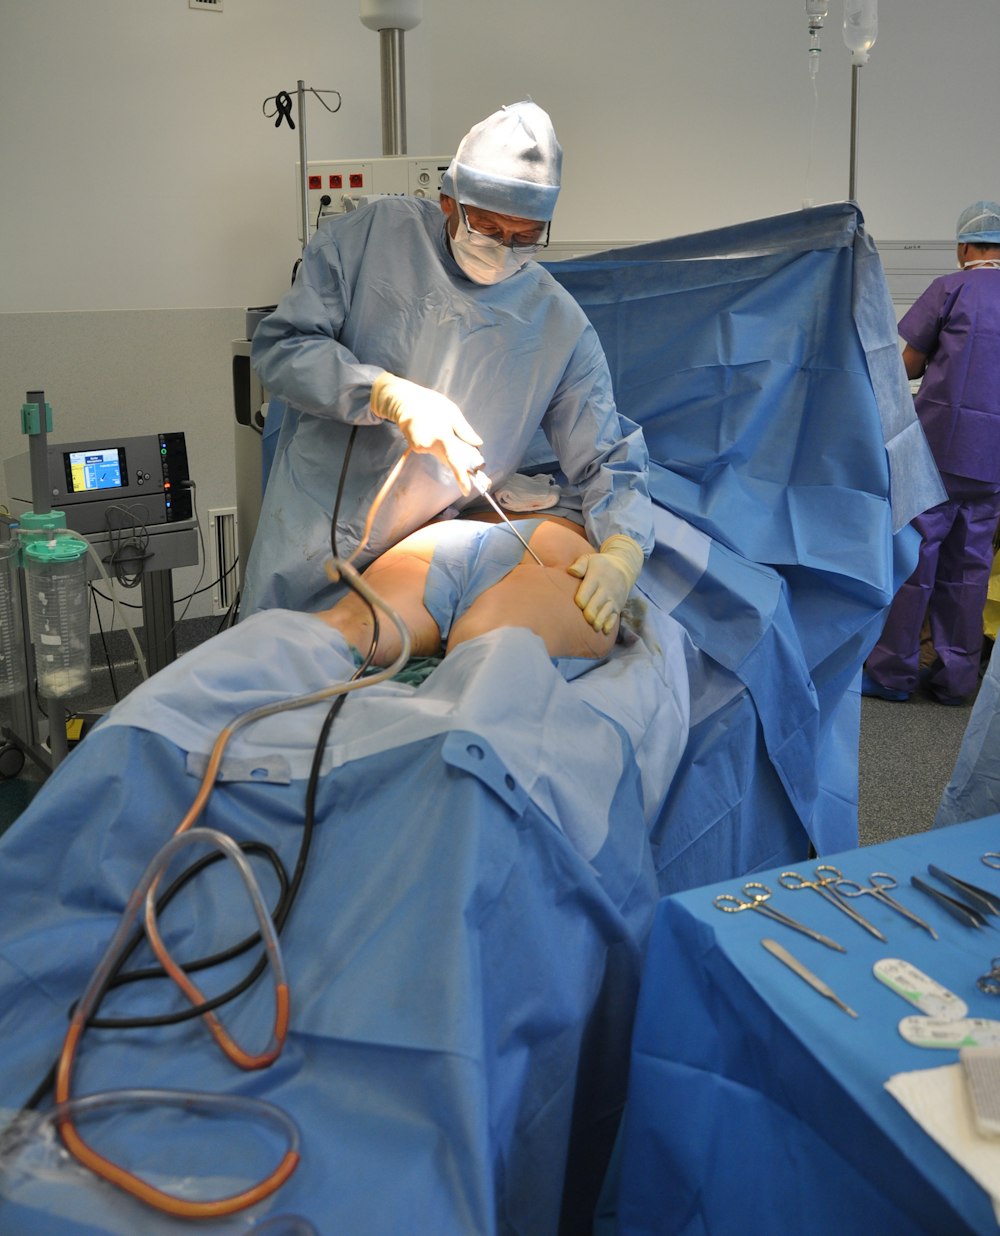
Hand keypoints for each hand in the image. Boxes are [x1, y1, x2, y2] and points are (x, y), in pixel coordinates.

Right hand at [371, 373, 483, 493]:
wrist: (405, 401)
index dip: (461, 476)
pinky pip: (432, 450)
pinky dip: (436, 445)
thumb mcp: (452, 413)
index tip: (467, 490)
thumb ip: (465, 430)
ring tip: (440, 428)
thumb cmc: (430, 404)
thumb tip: (477, 443)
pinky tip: (433, 431)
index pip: (454, 460)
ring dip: (446, 448)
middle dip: (458, 460)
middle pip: (449, 460)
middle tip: (462, 448)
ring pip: (440, 455)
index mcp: (442, 436)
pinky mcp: (416, 447)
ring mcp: (421, 447)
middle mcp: (430, 445)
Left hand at [567, 534, 644, 633]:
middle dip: (590, 613)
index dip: (581, 600)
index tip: (578, 605)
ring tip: (594, 628)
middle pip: (596, 604)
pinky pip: (614, 617)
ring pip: (606, 612)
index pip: (588, 591)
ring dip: (600, 621)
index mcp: (596, 577)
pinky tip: (604, 630)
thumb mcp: (590, 559)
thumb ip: (580, 564)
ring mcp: (613, 599)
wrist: (624, 567)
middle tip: (586, 620)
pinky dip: (609, 624)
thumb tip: (571, 571)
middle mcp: (606, 589)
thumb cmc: (600, 564)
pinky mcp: (618, 606)